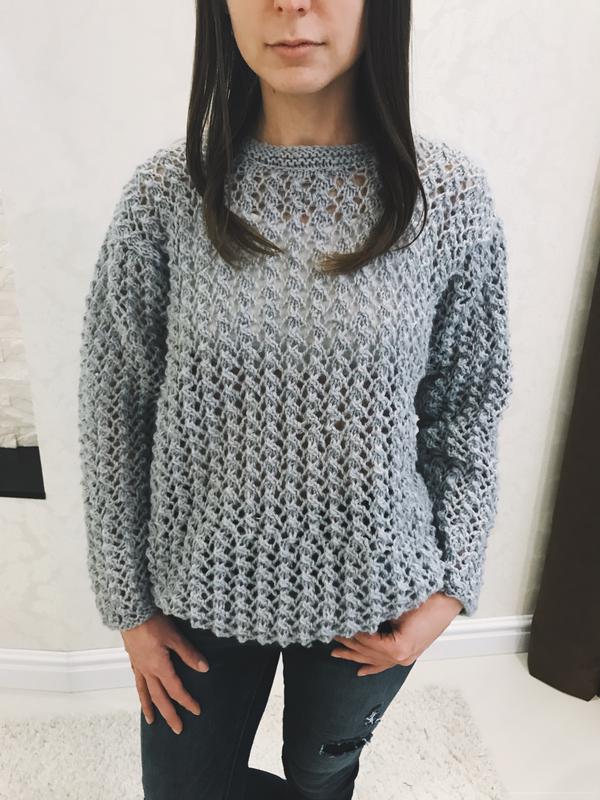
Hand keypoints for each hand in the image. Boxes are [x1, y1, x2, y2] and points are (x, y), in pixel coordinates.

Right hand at [120, 611, 210, 733]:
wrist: (130, 612)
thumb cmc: (152, 622)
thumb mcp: (174, 636)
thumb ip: (188, 653)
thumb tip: (204, 668)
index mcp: (159, 667)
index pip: (176, 690)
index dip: (187, 701)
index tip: (196, 710)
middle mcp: (147, 671)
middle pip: (160, 698)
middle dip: (170, 714)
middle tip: (178, 728)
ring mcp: (139, 666)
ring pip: (145, 693)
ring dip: (150, 708)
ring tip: (152, 722)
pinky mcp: (133, 659)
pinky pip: (137, 682)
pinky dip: (141, 692)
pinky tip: (142, 694)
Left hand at [330, 592, 462, 675]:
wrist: (450, 597)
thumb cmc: (427, 597)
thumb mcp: (397, 603)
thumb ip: (374, 612)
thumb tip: (351, 612)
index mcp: (398, 647)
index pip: (365, 641)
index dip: (349, 633)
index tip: (334, 624)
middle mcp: (402, 657)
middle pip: (367, 652)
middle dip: (347, 644)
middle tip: (329, 634)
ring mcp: (406, 658)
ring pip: (374, 660)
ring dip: (355, 655)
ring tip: (335, 652)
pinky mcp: (409, 653)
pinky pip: (386, 664)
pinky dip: (372, 666)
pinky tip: (360, 671)